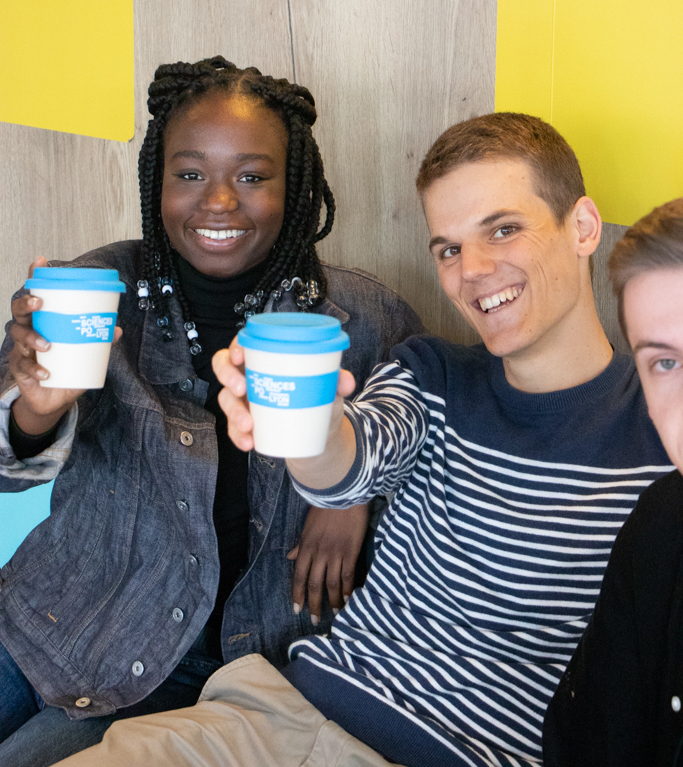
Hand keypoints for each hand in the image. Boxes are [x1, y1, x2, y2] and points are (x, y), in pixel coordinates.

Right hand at [8, 257, 122, 434]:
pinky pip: (23, 365)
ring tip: (47, 345)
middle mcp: (29, 330)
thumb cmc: (68, 369)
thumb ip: (98, 341)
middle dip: (26, 304)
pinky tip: (46, 374)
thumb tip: (116, 329)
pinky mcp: (19, 369)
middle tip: (39, 303)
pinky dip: (35, 369)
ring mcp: (21, 349)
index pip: (36, 295)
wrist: (55, 399)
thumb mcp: (85, 354)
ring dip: (32, 338)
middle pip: (19, 311)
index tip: (39, 261)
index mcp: (43, 321)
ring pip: (19, 336)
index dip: (34, 277)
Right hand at [213, 336, 355, 455]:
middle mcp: (249, 376)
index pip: (242, 345)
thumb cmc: (316, 399)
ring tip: (249, 424)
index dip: (235, 347)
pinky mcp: (243, 423)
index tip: (241, 355)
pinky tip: (249, 442)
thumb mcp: (327, 389)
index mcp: (265, 359)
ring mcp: (243, 400)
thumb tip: (346, 381)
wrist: (317, 435)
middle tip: (241, 388)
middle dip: (228, 376)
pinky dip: (238, 436)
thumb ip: (336, 381)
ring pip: (226, 400)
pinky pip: (233, 428)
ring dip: (234, 412)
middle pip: (224, 367)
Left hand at [287, 504, 368, 623]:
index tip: (297, 609)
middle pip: (315, 584)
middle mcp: (319, 553)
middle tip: (314, 620)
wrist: (343, 493)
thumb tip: (290, 558)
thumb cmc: (325, 506)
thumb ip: (300, 544)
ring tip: (335, 613)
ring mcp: (335, 553)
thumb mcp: (307, 525)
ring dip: (333, 601)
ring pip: (332, 583)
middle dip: (313, 604)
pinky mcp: (350, 551)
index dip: (298, 594)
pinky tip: (349, 599)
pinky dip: (348, 590)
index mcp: (306, 546)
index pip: (299, 576)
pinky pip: (348, 575)